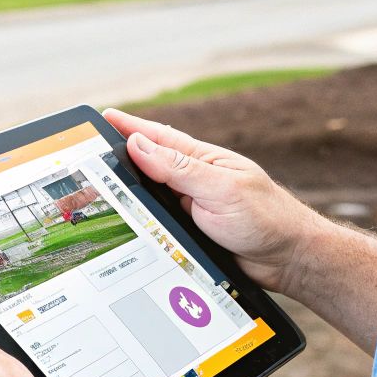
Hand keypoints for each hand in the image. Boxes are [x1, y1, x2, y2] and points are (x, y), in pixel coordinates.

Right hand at [102, 107, 327, 293]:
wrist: (289, 260)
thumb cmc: (267, 219)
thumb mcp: (220, 189)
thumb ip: (179, 168)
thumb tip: (139, 144)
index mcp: (203, 160)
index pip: (158, 138)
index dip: (129, 127)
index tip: (102, 116)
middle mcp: (194, 180)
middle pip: (147, 165)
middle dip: (118, 156)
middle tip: (86, 150)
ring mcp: (192, 206)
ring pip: (149, 195)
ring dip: (127, 191)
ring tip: (95, 183)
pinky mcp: (190, 232)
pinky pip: (157, 222)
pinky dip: (139, 219)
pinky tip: (124, 221)